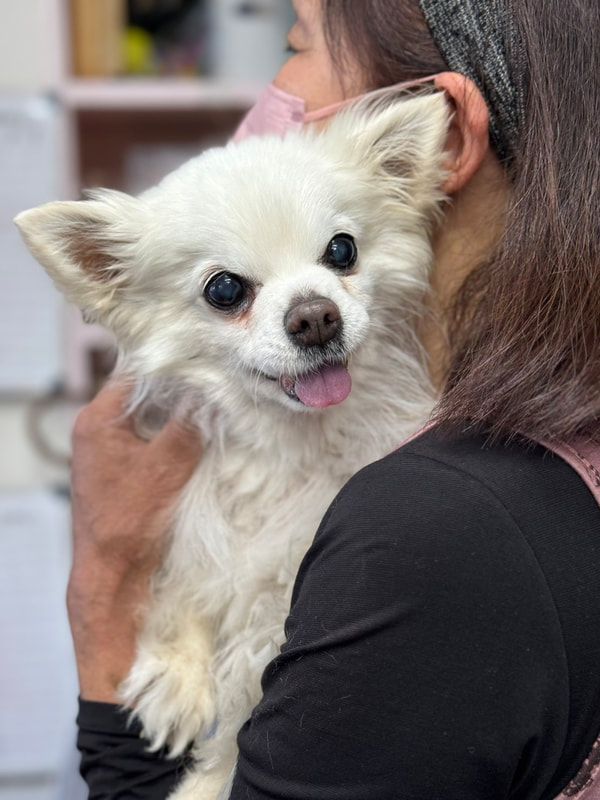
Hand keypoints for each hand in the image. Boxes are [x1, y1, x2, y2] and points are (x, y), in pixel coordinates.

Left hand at [67, 380, 202, 702]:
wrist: (111, 572)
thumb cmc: (130, 519)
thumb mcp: (168, 464)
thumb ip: (189, 424)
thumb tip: (213, 393)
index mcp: (98, 419)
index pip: (139, 374)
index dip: (174, 369)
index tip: (208, 366)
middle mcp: (97, 429)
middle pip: (145, 395)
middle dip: (180, 393)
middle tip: (216, 388)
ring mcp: (107, 451)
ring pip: (149, 419)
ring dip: (178, 417)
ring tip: (213, 411)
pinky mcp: (120, 470)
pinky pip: (149, 441)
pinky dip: (172, 438)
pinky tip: (198, 440)